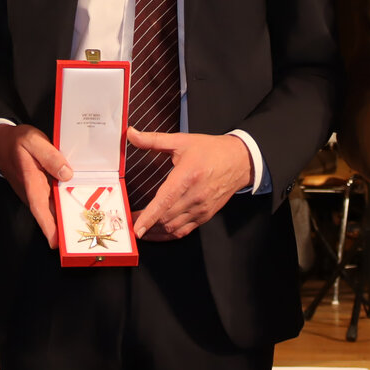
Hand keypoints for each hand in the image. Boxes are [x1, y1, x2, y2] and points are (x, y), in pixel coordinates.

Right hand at [0, 123, 71, 247]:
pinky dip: (66, 204)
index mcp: (31, 182)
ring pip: (54, 208)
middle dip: (64, 227)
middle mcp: (34, 192)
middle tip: (82, 238)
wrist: (2, 142)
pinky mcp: (42, 189)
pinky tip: (81, 205)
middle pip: (50, 213)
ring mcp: (37, 192)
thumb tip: (66, 174)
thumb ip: (49, 156)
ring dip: (67, 217)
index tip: (57, 242)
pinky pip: (55, 200)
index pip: (40, 208)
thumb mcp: (33, 141)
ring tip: (87, 225)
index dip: (48, 226)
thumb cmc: (18, 142)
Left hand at [128, 129, 252, 240]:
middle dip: (145, 224)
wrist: (239, 161)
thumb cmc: (211, 151)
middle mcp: (195, 195)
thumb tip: (131, 134)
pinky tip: (158, 232)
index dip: (149, 216)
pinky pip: (183, 231)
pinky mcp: (205, 216)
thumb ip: (153, 140)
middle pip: (165, 218)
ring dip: (155, 232)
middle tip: (129, 222)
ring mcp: (201, 208)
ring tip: (141, 229)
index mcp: (187, 176)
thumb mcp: (181, 141)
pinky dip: (168, 235)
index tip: (136, 226)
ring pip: (173, 228)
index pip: (165, 201)